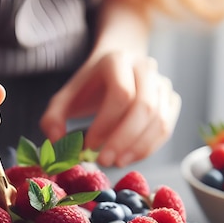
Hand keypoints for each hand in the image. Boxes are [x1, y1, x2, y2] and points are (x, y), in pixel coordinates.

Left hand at [40, 53, 180, 166]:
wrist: (117, 66)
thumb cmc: (89, 87)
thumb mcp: (65, 98)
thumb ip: (53, 119)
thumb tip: (56, 141)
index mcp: (117, 60)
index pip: (121, 94)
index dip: (106, 124)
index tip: (88, 145)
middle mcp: (145, 68)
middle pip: (144, 107)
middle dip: (123, 140)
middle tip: (104, 161)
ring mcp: (162, 84)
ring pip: (159, 120)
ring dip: (137, 148)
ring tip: (115, 162)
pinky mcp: (171, 101)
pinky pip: (166, 128)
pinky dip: (148, 148)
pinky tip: (128, 157)